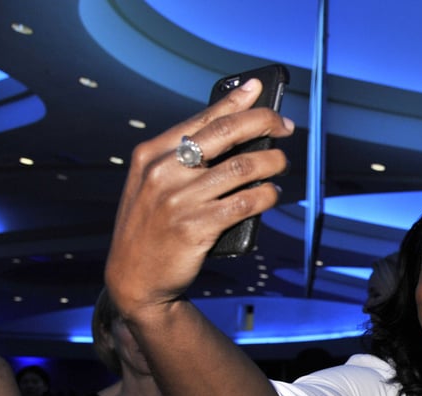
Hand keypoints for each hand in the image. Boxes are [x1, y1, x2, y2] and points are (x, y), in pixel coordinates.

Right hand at [105, 77, 294, 316]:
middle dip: (263, 123)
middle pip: (225, 134)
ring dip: (272, 162)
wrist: (134, 278)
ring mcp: (179, 200)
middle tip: (286, 126)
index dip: (236, 101)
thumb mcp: (153, 185)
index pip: (201, 118)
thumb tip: (234, 134)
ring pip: (242, 168)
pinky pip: (245, 203)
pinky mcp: (196, 227)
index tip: (260, 90)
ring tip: (282, 163)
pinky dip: (266, 195)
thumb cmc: (152, 228)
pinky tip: (272, 193)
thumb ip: (183, 160)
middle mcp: (163, 172)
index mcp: (151, 154)